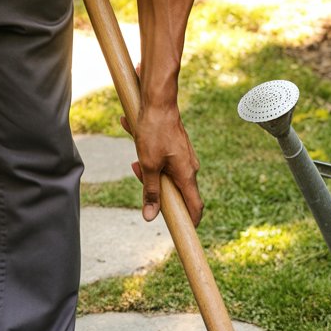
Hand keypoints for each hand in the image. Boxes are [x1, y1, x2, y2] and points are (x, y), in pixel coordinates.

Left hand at [123, 107, 203, 226]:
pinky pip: (164, 160)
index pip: (195, 207)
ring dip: (149, 170)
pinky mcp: (177, 147)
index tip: (183, 230)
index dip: (191, 221)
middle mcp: (190, 167)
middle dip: (155, 188)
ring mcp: (184, 157)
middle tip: (138, 173)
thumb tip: (149, 216)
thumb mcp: (148, 164)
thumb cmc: (155, 130)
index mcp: (187, 175)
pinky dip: (151, 157)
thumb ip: (150, 191)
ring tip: (135, 157)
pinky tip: (137, 142)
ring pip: (167, 174)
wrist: (158, 100)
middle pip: (176, 190)